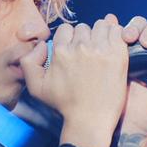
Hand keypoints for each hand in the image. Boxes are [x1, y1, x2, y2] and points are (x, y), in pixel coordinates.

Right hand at [19, 15, 128, 146]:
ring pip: (100, 26)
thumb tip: (42, 44)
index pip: (66, 29)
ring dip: (101, 33)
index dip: (70, 38)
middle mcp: (79, 47)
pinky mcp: (117, 55)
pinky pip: (117, 30)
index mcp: (60, 52)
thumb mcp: (35, 87)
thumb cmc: (64, 105)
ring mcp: (100, 50)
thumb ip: (28, 62)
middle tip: (89, 53)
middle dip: (86, 37)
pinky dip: (116, 34)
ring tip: (102, 48)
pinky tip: (113, 46)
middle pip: (84, 27)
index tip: (75, 50)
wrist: (90, 120)